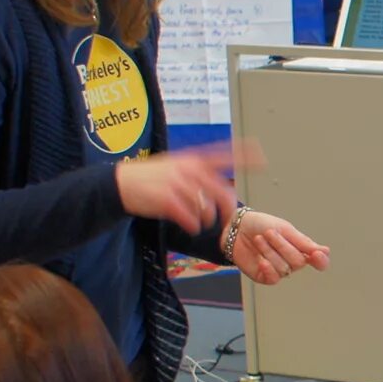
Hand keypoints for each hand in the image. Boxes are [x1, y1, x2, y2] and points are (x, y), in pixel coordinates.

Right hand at [117, 140, 262, 234]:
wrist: (120, 184)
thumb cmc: (148, 178)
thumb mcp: (172, 165)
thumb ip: (194, 173)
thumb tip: (215, 188)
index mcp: (190, 159)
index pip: (222, 155)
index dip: (243, 156)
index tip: (262, 158)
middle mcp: (187, 168)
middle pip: (221, 192)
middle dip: (228, 210)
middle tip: (227, 219)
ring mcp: (178, 183)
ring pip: (206, 208)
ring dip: (207, 220)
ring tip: (200, 222)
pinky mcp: (167, 199)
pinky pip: (191, 218)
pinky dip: (193, 225)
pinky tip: (190, 226)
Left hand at [231, 210, 330, 284]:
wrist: (236, 227)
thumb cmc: (262, 225)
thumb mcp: (284, 229)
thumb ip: (302, 242)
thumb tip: (325, 252)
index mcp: (302, 249)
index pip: (319, 261)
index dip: (321, 261)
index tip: (318, 255)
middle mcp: (293, 262)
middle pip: (298, 262)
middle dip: (282, 245)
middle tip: (269, 232)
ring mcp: (279, 270)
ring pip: (283, 268)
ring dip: (269, 251)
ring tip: (258, 239)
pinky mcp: (264, 277)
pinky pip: (273, 278)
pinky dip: (268, 268)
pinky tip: (261, 260)